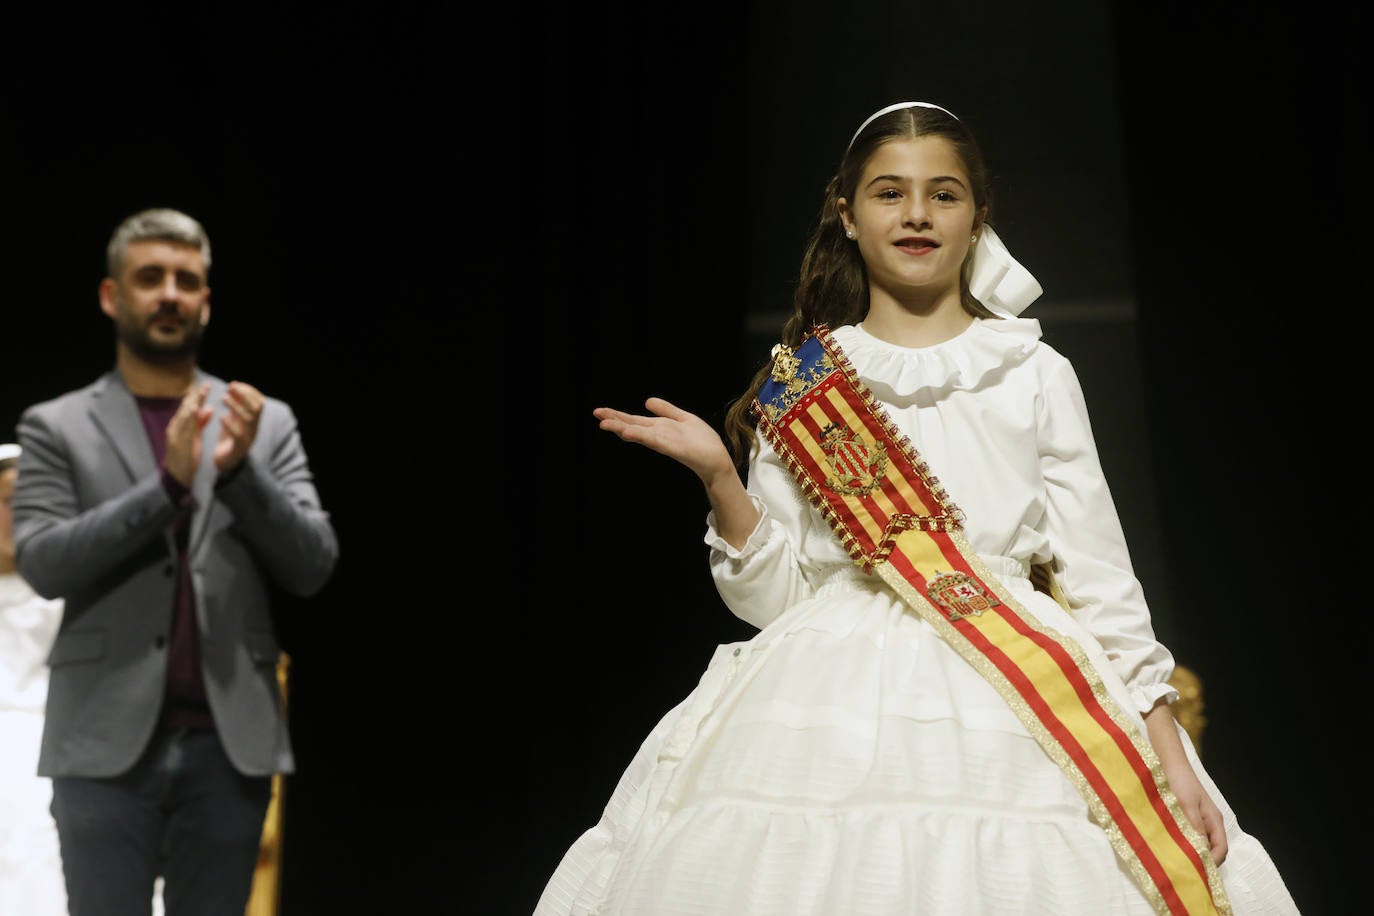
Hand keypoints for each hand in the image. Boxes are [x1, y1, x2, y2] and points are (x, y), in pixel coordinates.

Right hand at [164, 382, 212, 486]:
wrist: (177, 477)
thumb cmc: (186, 456)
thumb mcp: (194, 437)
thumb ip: (200, 423)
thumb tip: (208, 408)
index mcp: (179, 426)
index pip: (188, 408)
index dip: (196, 396)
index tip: (204, 385)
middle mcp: (175, 428)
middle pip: (185, 409)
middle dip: (194, 396)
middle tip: (204, 385)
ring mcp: (175, 436)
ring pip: (183, 417)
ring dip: (192, 404)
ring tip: (199, 393)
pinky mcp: (178, 445)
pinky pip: (185, 429)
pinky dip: (190, 418)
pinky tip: (196, 410)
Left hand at [214, 381, 263, 473]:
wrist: (226, 464)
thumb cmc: (229, 439)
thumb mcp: (234, 419)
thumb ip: (235, 405)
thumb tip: (233, 385)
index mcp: (254, 421)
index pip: (259, 402)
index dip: (248, 391)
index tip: (234, 383)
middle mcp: (254, 428)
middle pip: (257, 408)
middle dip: (245, 395)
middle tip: (230, 387)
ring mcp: (248, 438)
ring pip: (248, 420)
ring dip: (236, 406)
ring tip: (223, 398)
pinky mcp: (238, 448)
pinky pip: (238, 436)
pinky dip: (230, 425)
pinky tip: (221, 417)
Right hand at [593, 397, 733, 484]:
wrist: (716, 459)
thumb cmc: (702, 441)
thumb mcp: (684, 418)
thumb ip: (666, 410)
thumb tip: (647, 401)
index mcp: (659, 427)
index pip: (634, 420)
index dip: (617, 416)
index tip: (599, 412)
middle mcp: (658, 435)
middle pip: (633, 426)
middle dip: (615, 420)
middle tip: (596, 414)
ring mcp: (664, 442)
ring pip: (640, 433)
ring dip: (623, 428)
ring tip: (605, 424)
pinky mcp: (674, 448)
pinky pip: (655, 441)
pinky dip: (642, 436)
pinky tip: (630, 432)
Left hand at [1145, 701, 1227, 865]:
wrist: (1165, 761)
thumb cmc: (1178, 781)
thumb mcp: (1186, 806)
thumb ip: (1194, 829)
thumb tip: (1201, 854)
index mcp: (1214, 821)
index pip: (1221, 849)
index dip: (1212, 863)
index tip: (1197, 872)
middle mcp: (1206, 822)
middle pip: (1209, 848)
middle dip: (1199, 859)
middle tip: (1181, 869)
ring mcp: (1194, 819)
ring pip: (1195, 842)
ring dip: (1186, 850)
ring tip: (1172, 859)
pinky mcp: (1181, 815)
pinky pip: (1183, 833)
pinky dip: (1178, 841)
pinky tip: (1165, 844)